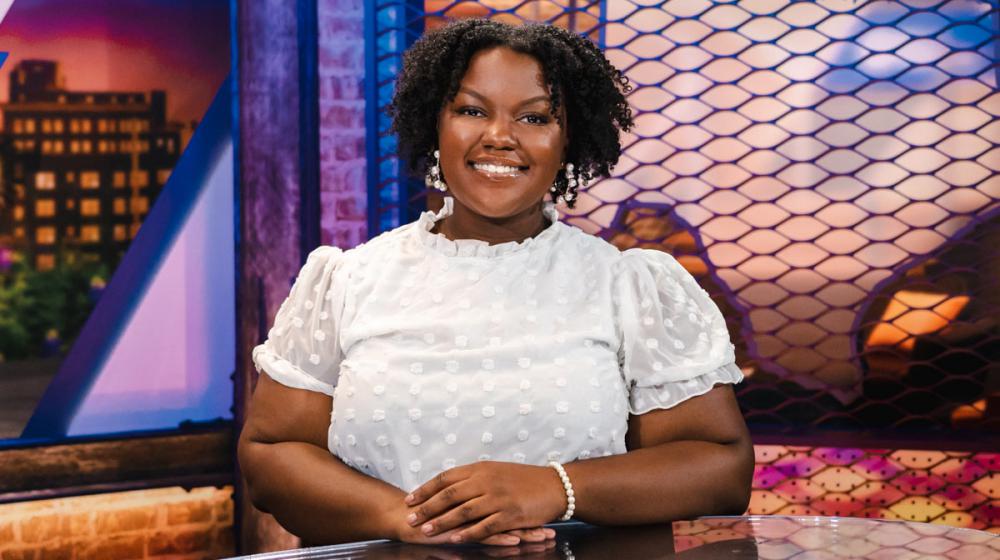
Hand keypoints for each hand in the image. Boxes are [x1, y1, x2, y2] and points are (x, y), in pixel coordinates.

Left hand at [403, 462, 567, 543]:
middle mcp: (486, 481)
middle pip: (450, 495)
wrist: (554, 485)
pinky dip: (469, 533)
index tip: (409, 499)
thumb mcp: (496, 470)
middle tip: (410, 518)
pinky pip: (485, 526)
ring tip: (426, 530)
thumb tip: (450, 485)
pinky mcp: (510, 514)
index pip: (446, 478)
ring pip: (463, 511)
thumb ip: (473, 477)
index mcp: (481, 468)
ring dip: (442, 521)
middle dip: (427, 507)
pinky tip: (455, 538)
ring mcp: (498, 498)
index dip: (426, 489)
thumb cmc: (524, 479)